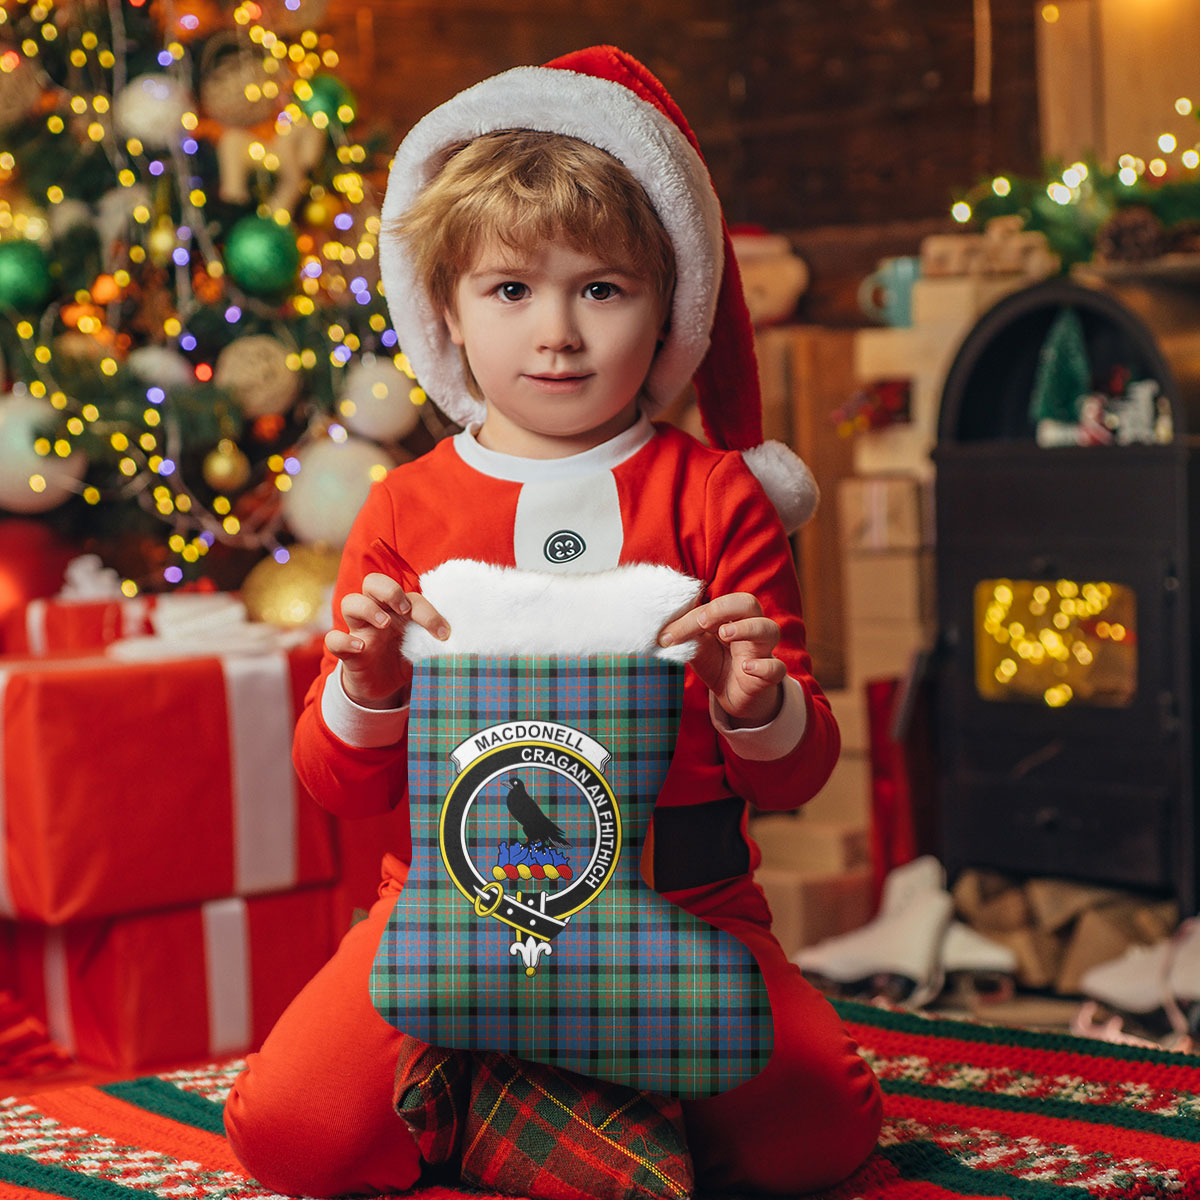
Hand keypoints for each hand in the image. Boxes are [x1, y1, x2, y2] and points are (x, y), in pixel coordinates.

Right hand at [324, 572, 448, 708]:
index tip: (443, 633)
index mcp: (398, 610)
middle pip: (373, 582)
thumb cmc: (405, 659)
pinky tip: (361, 648)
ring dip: (368, 608)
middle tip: (404, 609)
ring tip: (385, 624)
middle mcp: (377, 614)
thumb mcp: (423, 650)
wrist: (384, 689)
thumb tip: (463, 644)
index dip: (428, 611)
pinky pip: (333, 639)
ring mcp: (359, 631)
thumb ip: (436, 643)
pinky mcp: (346, 652)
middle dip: (389, 590)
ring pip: (350, 602)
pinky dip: (343, 640)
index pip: (410, 596)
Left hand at [658, 592, 785, 726]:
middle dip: (724, 608)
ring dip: (747, 628)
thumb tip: (661, 631)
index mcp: (731, 617)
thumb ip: (685, 636)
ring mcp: (762, 651)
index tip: (668, 635)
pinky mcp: (769, 676)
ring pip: (769, 629)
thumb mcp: (697, 648)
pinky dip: (764, 666)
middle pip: (749, 603)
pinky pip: (776, 668)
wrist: (734, 696)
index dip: (692, 616)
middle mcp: (750, 628)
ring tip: (725, 634)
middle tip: (702, 622)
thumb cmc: (717, 663)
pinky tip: (746, 667)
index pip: (716, 604)